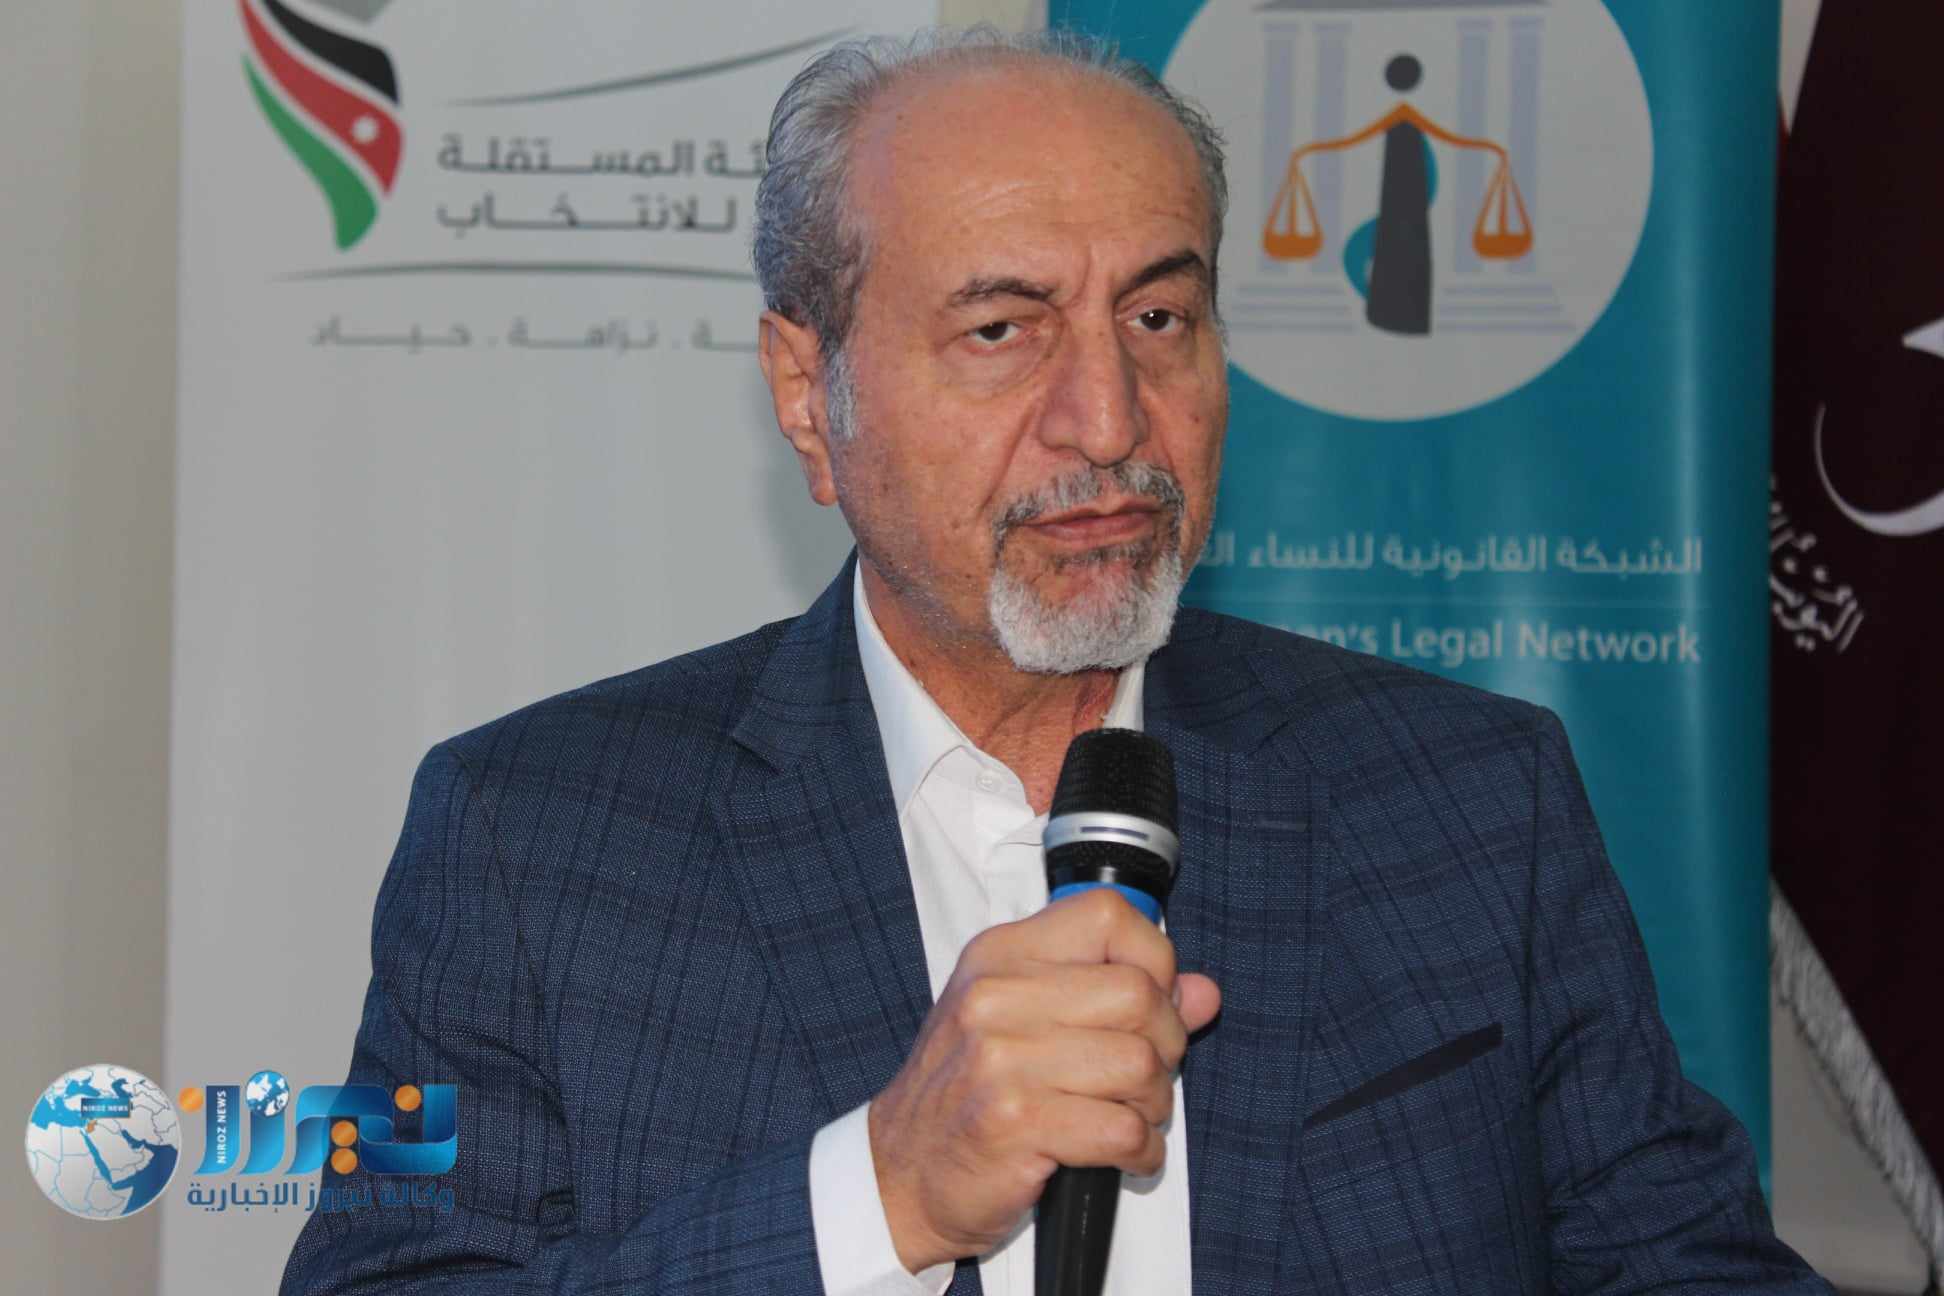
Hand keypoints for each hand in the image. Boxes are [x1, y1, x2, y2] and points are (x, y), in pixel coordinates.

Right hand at [866, 888, 1221, 1272]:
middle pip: (1139, 994)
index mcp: (1002, 956)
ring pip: (1139, 1064)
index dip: (1154, 958)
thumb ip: (1112, 995)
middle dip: (1166, 1043)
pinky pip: (1123, 1130)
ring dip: (1153, 1104)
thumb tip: (1201, 992)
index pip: (1109, 915)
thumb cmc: (967, 1094)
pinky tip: (1123, 1154)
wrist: (901, 1172)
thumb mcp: (1024, 1020)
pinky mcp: (1014, 1124)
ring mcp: (1001, 1060)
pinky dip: (1141, 1151)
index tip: (1152, 998)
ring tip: (1129, 1116)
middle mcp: (997, 997)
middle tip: (1144, 1073)